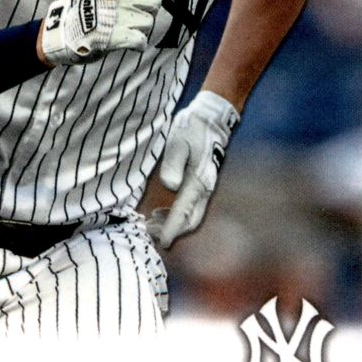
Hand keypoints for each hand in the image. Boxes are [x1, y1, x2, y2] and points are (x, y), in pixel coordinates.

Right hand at [40, 0, 167, 65]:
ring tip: (123, 28)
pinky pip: (142, 41)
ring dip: (140, 29)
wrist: (69, 32)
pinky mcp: (115, 36)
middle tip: (133, 16)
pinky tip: (126, 41)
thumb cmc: (96, 9)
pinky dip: (137, 45)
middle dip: (149, 11)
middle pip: (156, 2)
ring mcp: (117, 15)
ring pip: (149, 23)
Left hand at [148, 91, 239, 248]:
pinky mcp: (202, 182)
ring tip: (151, 224)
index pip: (183, 212)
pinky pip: (192, 206)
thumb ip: (173, 164)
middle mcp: (204, 188)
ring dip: (173, 224)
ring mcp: (205, 186)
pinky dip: (177, 214)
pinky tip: (161, 211)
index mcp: (198, 180)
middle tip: (150, 234)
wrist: (211, 119)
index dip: (172, 230)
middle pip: (190, 220)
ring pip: (192, 215)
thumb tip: (170, 186)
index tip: (162, 242)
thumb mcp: (178, 142)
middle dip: (172, 231)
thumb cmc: (191, 129)